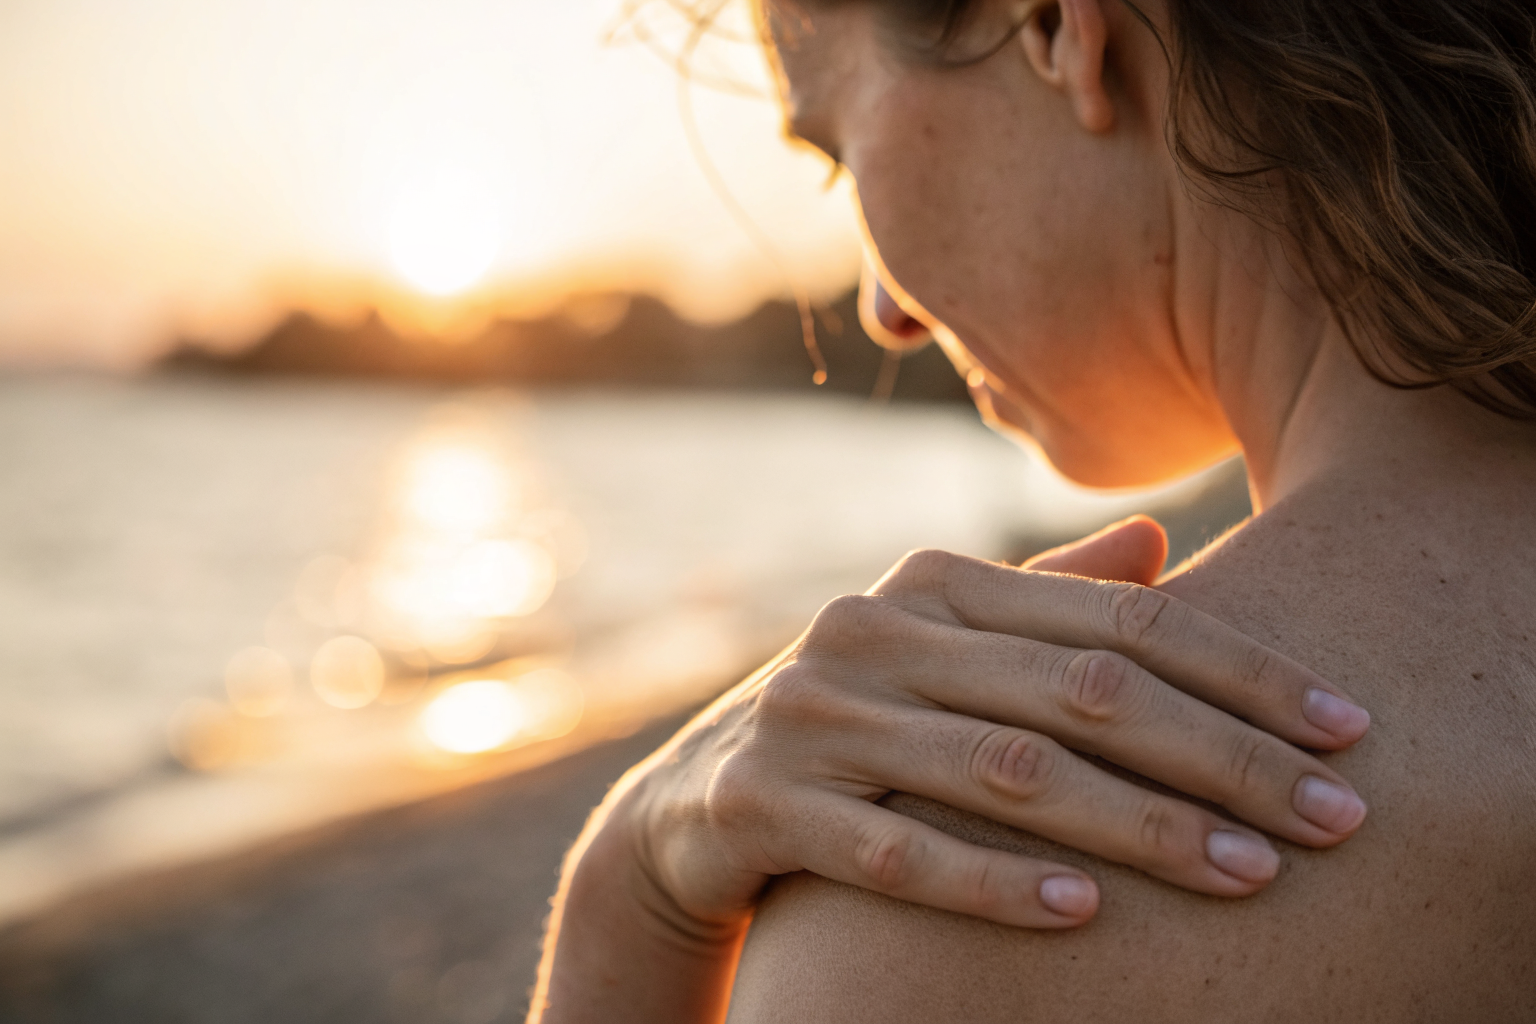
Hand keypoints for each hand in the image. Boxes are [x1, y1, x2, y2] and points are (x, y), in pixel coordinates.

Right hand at [613, 516, 1369, 933]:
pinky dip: (993, 882)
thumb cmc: (856, 722)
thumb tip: (1157, 541)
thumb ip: (1042, 601)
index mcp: (931, 583)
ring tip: (1245, 874)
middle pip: (1079, 691)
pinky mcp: (761, 802)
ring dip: (1136, 827)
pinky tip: (1085, 912)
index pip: (1116, 618)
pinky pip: (896, 849)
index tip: (1345, 726)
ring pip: (1003, 770)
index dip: (1241, 669)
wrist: (690, 808)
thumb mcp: (939, 650)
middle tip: (1333, 818)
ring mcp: (812, 715)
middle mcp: (873, 631)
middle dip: (1219, 757)